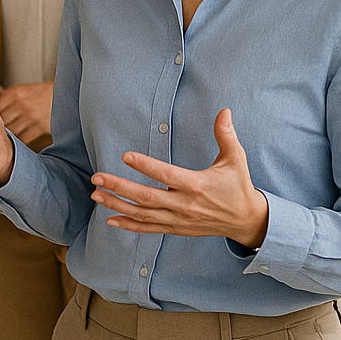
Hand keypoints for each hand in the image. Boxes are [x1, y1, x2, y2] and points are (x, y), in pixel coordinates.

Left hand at [0, 81, 53, 145]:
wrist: (65, 94)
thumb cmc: (41, 94)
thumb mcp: (22, 90)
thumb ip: (6, 99)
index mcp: (14, 93)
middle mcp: (21, 104)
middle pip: (1, 121)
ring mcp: (31, 117)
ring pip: (12, 132)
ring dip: (7, 137)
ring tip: (2, 141)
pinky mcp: (40, 127)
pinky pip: (24, 139)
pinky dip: (19, 142)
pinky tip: (16, 144)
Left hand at [89, 108, 268, 245]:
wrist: (245, 220)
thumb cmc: (238, 186)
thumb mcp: (235, 159)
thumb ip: (226, 135)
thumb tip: (224, 111)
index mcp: (197, 185)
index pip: (166, 175)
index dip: (145, 165)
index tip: (125, 156)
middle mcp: (184, 205)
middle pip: (146, 197)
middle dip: (119, 188)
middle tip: (97, 178)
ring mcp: (178, 219)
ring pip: (143, 214)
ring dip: (117, 205)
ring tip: (96, 195)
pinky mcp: (176, 228)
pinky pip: (148, 228)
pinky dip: (128, 225)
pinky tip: (110, 219)